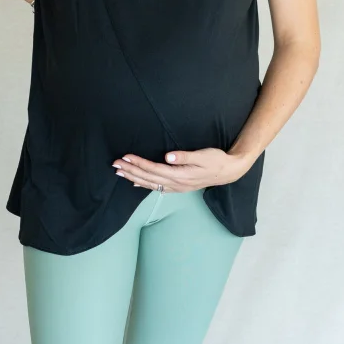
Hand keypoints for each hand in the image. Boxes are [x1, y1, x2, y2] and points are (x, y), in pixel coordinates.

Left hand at [111, 148, 252, 191]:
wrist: (228, 172)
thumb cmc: (216, 160)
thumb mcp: (203, 155)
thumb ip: (185, 156)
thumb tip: (168, 156)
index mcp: (180, 175)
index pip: (154, 169)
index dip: (139, 164)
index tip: (125, 157)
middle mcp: (176, 184)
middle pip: (148, 178)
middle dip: (131, 171)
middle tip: (115, 165)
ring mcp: (177, 187)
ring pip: (150, 184)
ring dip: (133, 178)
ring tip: (119, 173)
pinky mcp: (178, 187)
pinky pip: (157, 188)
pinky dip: (144, 186)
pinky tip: (135, 184)